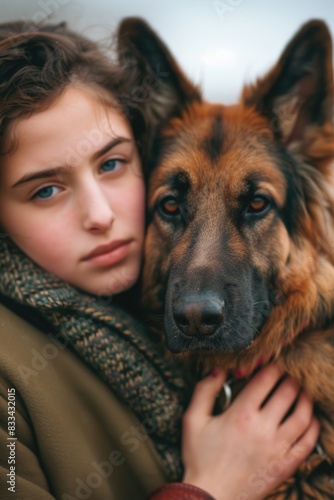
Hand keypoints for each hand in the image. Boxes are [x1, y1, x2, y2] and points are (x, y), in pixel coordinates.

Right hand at [182, 363, 319, 499]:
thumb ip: (204, 390)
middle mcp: (262, 428)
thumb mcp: (193, 420)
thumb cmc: (200, 457)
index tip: (274, 363)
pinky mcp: (285, 465)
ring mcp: (277, 448)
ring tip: (302, 392)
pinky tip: (309, 419)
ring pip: (303, 416)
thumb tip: (219, 370)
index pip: (266, 380)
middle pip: (287, 393)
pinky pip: (308, 442)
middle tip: (289, 375)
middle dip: (291, 379)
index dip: (273, 367)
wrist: (210, 496)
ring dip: (305, 399)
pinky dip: (312, 427)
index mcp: (241, 414)